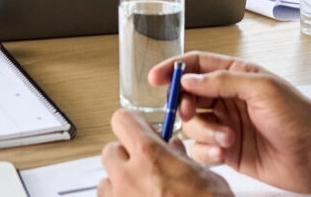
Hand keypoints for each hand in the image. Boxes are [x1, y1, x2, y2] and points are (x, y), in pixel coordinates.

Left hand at [98, 109, 231, 196]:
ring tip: (144, 194)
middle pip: (110, 151)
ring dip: (120, 184)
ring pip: (105, 182)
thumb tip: (172, 148)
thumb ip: (181, 158)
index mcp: (150, 157)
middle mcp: (128, 178)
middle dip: (126, 156)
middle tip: (146, 167)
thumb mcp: (205, 178)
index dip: (133, 125)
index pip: (122, 120)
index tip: (144, 131)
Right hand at [147, 52, 310, 195]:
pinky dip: (206, 152)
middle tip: (187, 114)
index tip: (155, 78)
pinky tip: (224, 153)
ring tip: (226, 139)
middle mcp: (227, 98)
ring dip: (202, 132)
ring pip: (192, 124)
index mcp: (235, 75)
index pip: (196, 65)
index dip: (174, 69)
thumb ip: (223, 82)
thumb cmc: (299, 117)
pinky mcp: (227, 151)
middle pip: (188, 95)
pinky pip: (201, 150)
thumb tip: (189, 79)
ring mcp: (225, 125)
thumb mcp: (262, 89)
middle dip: (182, 105)